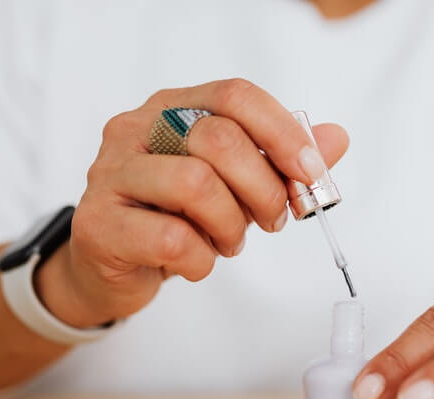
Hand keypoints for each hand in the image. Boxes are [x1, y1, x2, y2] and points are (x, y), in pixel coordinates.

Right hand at [37, 78, 348, 327]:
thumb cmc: (175, 218)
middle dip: (264, 188)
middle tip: (274, 220)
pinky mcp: (97, 223)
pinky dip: (200, 260)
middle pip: (219, 139)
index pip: (234, 96)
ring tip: (228, 243)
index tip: (311, 173)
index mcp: (171, 108)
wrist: (110, 267)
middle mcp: (134, 129)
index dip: (282, 132)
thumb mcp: (235, 187)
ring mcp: (110, 174)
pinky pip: (171, 239)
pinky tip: (194, 262)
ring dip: (230, 226)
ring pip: (195, 185)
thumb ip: (279, 162)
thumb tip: (336, 138)